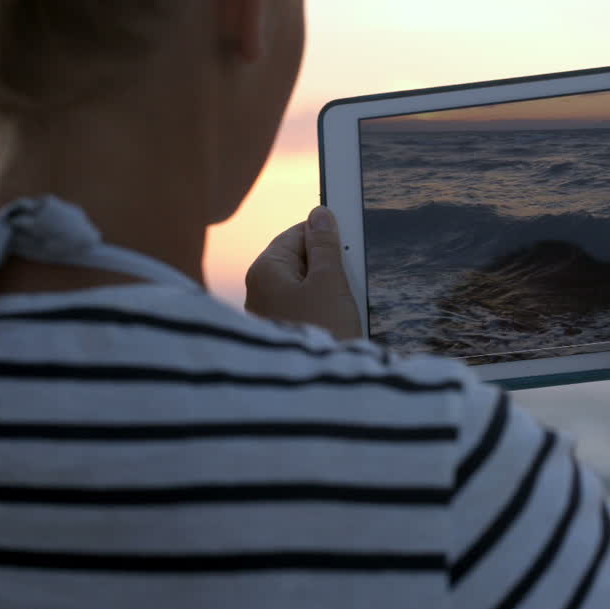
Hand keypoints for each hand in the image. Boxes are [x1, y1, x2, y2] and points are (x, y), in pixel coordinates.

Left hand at [245, 206, 363, 340]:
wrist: (318, 393)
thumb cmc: (322, 332)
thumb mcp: (330, 282)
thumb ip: (325, 245)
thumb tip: (320, 215)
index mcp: (265, 270)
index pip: (296, 234)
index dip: (325, 237)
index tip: (349, 244)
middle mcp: (260, 290)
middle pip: (300, 261)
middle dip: (328, 267)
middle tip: (347, 282)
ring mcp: (269, 314)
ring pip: (305, 287)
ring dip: (329, 291)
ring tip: (344, 307)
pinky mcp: (283, 333)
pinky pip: (305, 309)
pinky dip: (323, 311)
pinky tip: (337, 322)